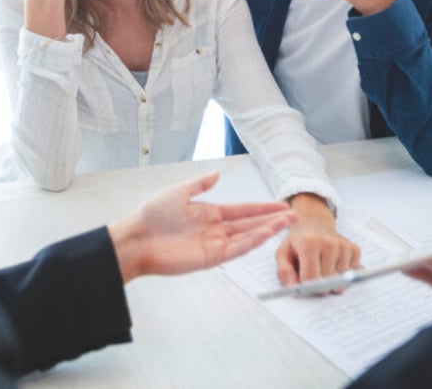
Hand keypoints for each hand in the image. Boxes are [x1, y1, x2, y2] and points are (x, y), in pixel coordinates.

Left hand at [108, 172, 297, 282]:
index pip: (242, 210)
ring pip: (247, 237)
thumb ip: (200, 184)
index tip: (281, 205)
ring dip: (267, 230)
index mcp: (209, 213)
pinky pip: (236, 249)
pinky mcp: (210, 258)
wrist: (137, 239)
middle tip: (294, 215)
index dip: (262, 208)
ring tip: (286, 223)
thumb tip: (217, 174)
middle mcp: (215, 229)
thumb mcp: (178, 191)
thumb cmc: (152, 216)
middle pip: (250, 224)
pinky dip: (252, 242)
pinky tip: (266, 234)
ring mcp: (214, 244)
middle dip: (272, 220)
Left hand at [275, 193, 360, 286]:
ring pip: (340, 282)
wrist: (314, 222)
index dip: (306, 286)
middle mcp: (330, 243)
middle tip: (311, 273)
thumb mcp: (283, 253)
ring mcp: (344, 246)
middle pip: (328, 282)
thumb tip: (293, 287)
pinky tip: (332, 263)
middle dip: (319, 285)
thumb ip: (283, 271)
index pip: (312, 278)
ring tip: (321, 266)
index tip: (302, 282)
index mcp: (309, 243)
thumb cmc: (297, 241)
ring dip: (330, 280)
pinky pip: (349, 275)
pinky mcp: (355, 249)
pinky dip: (341, 275)